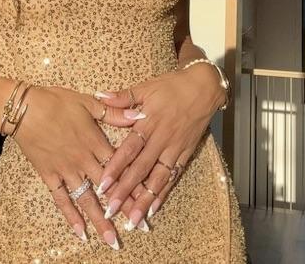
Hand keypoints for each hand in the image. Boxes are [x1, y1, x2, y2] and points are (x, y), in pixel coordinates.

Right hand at [11, 84, 145, 248]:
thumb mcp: (88, 103)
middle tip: (139, 226)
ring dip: (100, 220)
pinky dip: (71, 216)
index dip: (136, 181)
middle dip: (124, 207)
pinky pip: (61, 199)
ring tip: (112, 240)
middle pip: (108, 187)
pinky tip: (80, 233)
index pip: (121, 165)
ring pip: (86, 199)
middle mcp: (83, 160)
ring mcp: (66, 170)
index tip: (149, 197)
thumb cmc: (57, 101)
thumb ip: (114, 112)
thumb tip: (139, 115)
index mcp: (95, 141)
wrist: (25, 109)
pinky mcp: (50, 175)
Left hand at [93, 64, 225, 227]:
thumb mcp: (146, 87)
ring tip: (133, 219)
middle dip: (125, 191)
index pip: (129, 149)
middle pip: (141, 169)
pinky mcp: (185, 154)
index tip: (103, 184)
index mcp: (149, 122)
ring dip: (144, 200)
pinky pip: (173, 177)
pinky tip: (154, 209)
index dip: (116, 167)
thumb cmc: (173, 86)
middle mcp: (161, 139)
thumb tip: (100, 97)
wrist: (204, 87)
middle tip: (111, 209)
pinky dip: (164, 193)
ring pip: (157, 179)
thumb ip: (123, 97)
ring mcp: (174, 148)